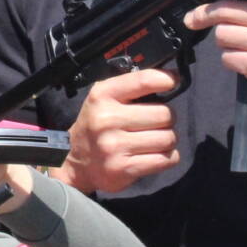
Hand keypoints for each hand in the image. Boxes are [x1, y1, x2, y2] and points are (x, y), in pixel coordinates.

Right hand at [55, 68, 180, 194]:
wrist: (75, 163)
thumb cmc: (96, 126)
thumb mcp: (103, 99)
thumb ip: (131, 88)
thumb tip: (170, 78)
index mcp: (102, 96)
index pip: (143, 81)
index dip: (165, 80)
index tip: (172, 81)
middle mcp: (107, 119)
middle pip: (165, 114)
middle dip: (166, 119)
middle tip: (154, 124)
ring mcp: (115, 146)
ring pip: (168, 138)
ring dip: (166, 140)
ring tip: (152, 141)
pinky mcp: (124, 168)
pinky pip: (166, 159)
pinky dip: (167, 157)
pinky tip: (153, 155)